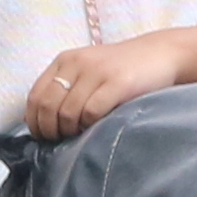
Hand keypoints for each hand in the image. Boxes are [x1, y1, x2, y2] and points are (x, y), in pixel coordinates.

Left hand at [18, 22, 196, 139]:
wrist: (161, 54)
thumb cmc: (124, 70)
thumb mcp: (89, 72)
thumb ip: (67, 89)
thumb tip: (43, 122)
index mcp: (65, 61)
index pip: (35, 96)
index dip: (35, 121)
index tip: (45, 136)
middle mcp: (76, 63)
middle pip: (48, 106)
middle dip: (51, 130)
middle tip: (62, 141)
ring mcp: (96, 72)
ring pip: (68, 112)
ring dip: (71, 131)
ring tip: (82, 135)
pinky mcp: (117, 83)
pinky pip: (91, 112)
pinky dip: (90, 126)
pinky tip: (97, 127)